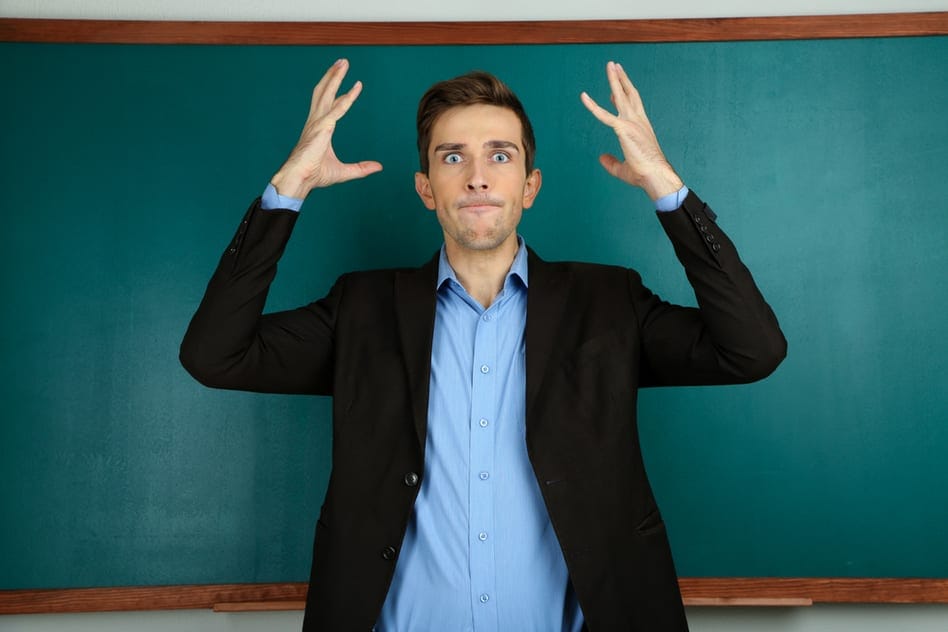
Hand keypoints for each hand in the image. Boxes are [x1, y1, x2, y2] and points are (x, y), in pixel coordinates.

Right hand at [270, 59, 382, 198]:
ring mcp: (317, 123)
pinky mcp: (322, 128)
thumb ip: (361, 168)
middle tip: (342, 62)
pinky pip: (337, 110)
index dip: (341, 94)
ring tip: (343, 63)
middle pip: (325, 92)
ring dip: (335, 77)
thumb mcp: (344, 171)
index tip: (352, 85)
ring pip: (327, 94)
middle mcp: (316, 121)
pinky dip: (347, 99)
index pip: (331, 106)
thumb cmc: (314, 175)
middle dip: (333, 76)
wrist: (299, 180)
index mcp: (319, 129)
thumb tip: (378, 167)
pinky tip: (356, 88)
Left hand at [580, 61, 682, 200]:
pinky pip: (603, 115)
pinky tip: (583, 97)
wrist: (655, 175)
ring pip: (620, 95)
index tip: (614, 90)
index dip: (623, 96)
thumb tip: (601, 157)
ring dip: (614, 79)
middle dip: (622, 79)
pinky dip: (592, 105)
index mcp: (641, 127)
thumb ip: (611, 162)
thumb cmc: (644, 173)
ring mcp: (632, 122)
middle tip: (615, 66)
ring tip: (610, 65)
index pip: (632, 106)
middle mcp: (638, 120)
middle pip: (629, 94)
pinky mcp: (623, 128)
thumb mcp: (623, 168)